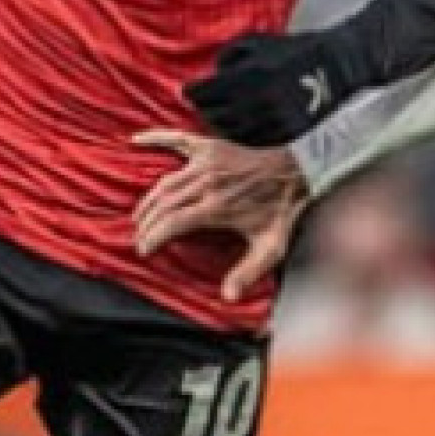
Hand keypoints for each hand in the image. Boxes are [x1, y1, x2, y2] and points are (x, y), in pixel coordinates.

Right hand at [132, 130, 308, 297]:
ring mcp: (206, 162)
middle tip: (139, 237)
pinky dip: (155, 138)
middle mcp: (206, 183)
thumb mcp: (270, 248)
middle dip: (146, 223)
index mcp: (216, 207)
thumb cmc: (281, 211)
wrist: (297, 172)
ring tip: (140, 215)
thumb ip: (248, 272)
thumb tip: (229, 297)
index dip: (153, 238)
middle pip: (162, 205)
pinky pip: (176, 139)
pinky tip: (137, 140)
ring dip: (148, 199)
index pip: (171, 224)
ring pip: (164, 181)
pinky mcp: (210, 147)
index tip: (144, 249)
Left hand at [185, 30, 349, 145]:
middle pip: (214, 114)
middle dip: (203, 108)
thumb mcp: (256, 41)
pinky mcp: (286, 132)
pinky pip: (253, 140)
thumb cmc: (293, 49)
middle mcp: (258, 101)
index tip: (187, 91)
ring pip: (231, 131)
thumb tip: (212, 76)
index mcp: (248, 75)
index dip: (191, 92)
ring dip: (218, 124)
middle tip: (200, 104)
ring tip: (215, 117)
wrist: (335, 66)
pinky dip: (239, 134)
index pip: (205, 92)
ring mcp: (273, 120)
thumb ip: (227, 56)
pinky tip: (235, 127)